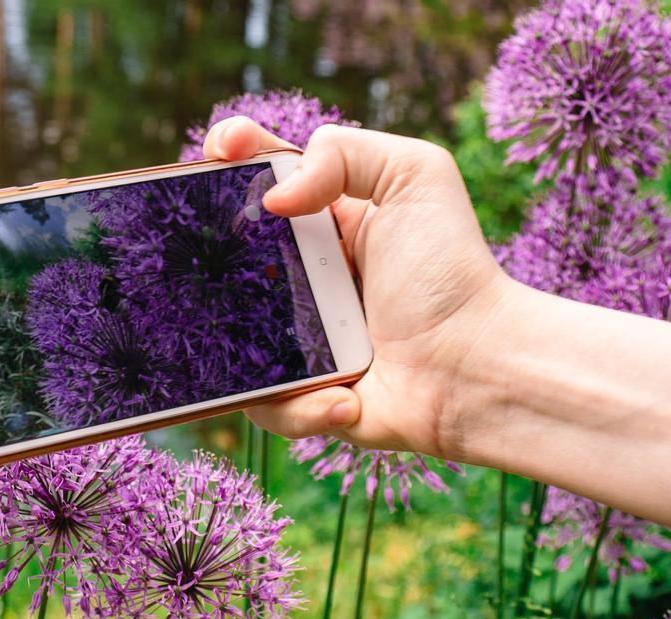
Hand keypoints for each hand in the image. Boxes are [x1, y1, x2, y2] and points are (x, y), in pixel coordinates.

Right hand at [204, 116, 511, 458]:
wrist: (478, 369)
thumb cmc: (450, 272)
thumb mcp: (414, 175)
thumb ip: (343, 153)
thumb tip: (273, 199)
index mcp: (321, 220)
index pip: (259, 176)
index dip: (230, 154)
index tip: (222, 150)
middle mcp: (298, 276)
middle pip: (222, 250)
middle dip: (205, 248)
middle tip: (218, 247)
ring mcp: (292, 337)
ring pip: (226, 331)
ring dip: (247, 336)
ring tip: (310, 342)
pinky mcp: (297, 396)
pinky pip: (262, 402)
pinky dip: (300, 403)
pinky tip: (344, 396)